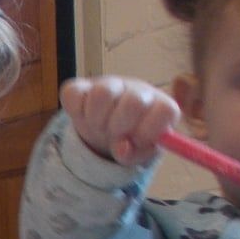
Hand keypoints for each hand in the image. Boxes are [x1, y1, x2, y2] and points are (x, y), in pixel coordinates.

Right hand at [60, 76, 180, 165]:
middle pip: (134, 102)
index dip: (149, 130)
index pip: (166, 110)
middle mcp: (137, 90)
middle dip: (120, 127)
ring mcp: (109, 84)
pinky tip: (85, 117)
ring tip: (100, 127)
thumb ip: (134, 154)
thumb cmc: (129, 140)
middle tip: (115, 134)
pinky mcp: (81, 86)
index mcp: (159, 106)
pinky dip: (76, 112)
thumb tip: (121, 148)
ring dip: (97, 119)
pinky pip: (74, 94)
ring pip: (102, 93)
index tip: (137, 141)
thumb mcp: (137, 153)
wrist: (106, 130)